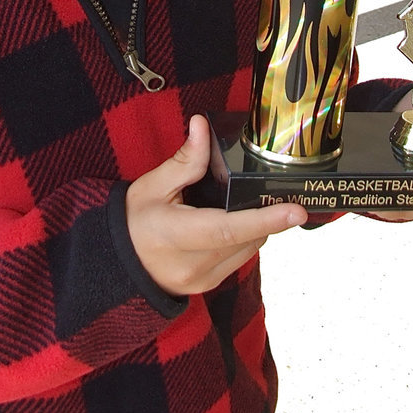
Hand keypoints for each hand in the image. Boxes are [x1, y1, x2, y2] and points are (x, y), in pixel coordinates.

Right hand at [126, 115, 306, 295]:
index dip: (264, 219)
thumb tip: (202, 126)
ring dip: (255, 228)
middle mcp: (192, 264)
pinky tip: (233, 222)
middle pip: (246, 238)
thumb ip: (185, 160)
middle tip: (275, 192)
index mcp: (175, 235)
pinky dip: (243, 239)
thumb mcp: (152, 185)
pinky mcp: (208, 286)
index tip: (295, 210)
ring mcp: (202, 280)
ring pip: (248, 250)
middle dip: (265, 215)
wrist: (117, 262)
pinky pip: (239, 259)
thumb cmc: (132, 220)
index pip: (227, 228)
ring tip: (247, 204)